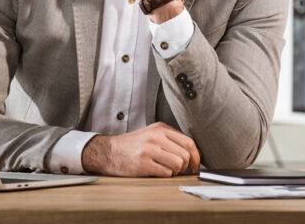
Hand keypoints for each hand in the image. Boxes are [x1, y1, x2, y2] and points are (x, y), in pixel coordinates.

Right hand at [81, 122, 200, 176]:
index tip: (195, 165)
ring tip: (166, 170)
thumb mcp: (151, 134)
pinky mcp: (144, 164)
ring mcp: (149, 150)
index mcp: (160, 128)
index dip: (196, 156)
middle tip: (179, 170)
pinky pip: (166, 173)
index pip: (188, 142)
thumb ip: (170, 140)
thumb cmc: (131, 145)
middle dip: (185, 166)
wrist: (108, 151)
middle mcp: (156, 137)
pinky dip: (165, 176)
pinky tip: (156, 172)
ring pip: (177, 164)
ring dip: (175, 172)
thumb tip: (193, 153)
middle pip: (185, 155)